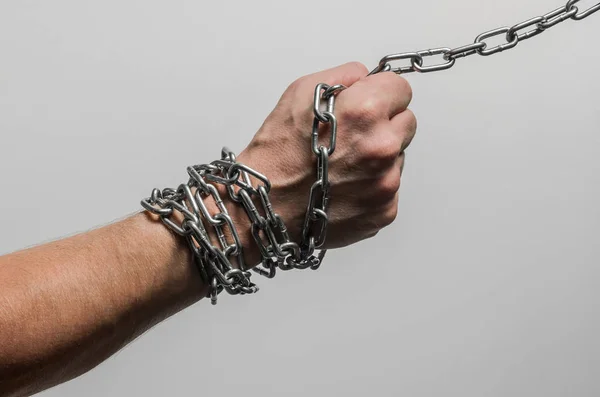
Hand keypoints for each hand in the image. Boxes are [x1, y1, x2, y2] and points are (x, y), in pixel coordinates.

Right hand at [234, 62, 415, 260]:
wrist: (266, 209)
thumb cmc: (276, 155)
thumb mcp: (298, 93)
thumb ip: (343, 76)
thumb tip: (367, 78)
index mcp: (366, 112)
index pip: (402, 89)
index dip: (380, 94)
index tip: (365, 105)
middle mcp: (383, 147)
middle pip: (407, 122)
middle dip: (384, 125)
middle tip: (349, 138)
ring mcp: (387, 183)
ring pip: (399, 157)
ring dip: (379, 157)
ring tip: (342, 166)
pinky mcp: (385, 210)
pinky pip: (390, 188)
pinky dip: (372, 186)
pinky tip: (344, 187)